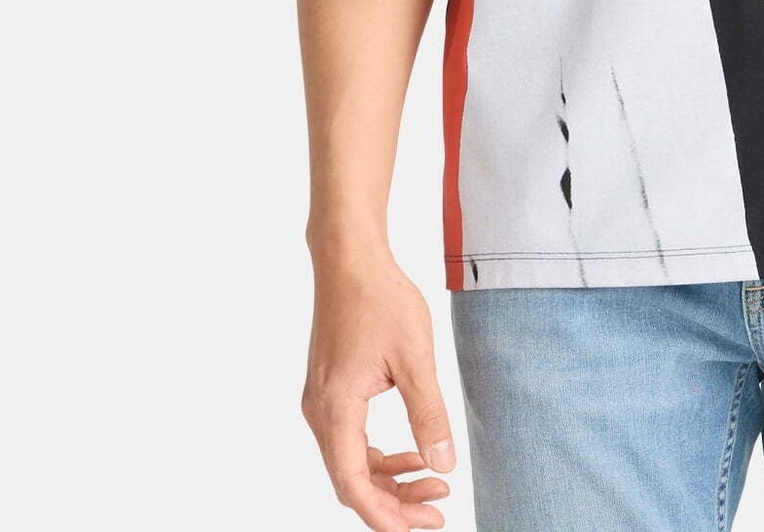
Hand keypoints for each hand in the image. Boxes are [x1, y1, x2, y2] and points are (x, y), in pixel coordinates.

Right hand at [302, 258, 457, 528]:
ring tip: (433, 483)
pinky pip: (351, 440)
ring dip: (389, 480)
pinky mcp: (329, 390)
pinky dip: (380, 455)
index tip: (423, 524)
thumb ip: (429, 414)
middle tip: (438, 509)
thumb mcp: (415, 357)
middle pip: (351, 481)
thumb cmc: (380, 299)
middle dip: (394, 502)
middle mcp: (320, 412)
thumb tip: (443, 465)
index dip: (386, 515)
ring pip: (351, 463)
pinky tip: (412, 453)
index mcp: (336, 409)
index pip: (353, 486)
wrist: (349, 258)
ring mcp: (321, 402)